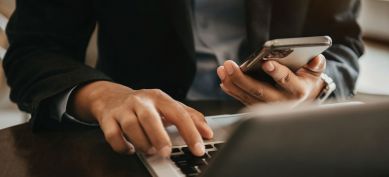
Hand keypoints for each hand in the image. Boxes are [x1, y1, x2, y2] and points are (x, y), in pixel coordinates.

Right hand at [68, 81, 212, 156]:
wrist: (110, 97)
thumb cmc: (144, 105)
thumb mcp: (167, 105)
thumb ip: (189, 117)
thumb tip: (207, 132)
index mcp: (159, 97)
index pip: (178, 113)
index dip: (190, 132)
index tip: (199, 148)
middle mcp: (140, 101)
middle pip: (150, 118)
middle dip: (159, 137)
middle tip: (167, 152)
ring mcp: (122, 109)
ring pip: (131, 127)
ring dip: (142, 143)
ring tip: (150, 150)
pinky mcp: (108, 119)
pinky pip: (113, 135)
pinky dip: (123, 146)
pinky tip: (131, 149)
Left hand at [216, 55, 325, 104]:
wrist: (301, 100)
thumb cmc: (304, 81)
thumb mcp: (314, 73)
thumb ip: (316, 65)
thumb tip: (316, 59)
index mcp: (298, 90)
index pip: (286, 81)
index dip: (277, 72)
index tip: (266, 63)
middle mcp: (282, 102)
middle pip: (259, 91)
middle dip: (242, 78)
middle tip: (229, 65)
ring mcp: (268, 107)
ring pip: (247, 96)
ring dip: (232, 83)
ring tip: (223, 69)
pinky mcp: (258, 108)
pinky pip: (242, 100)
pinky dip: (231, 90)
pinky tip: (224, 80)